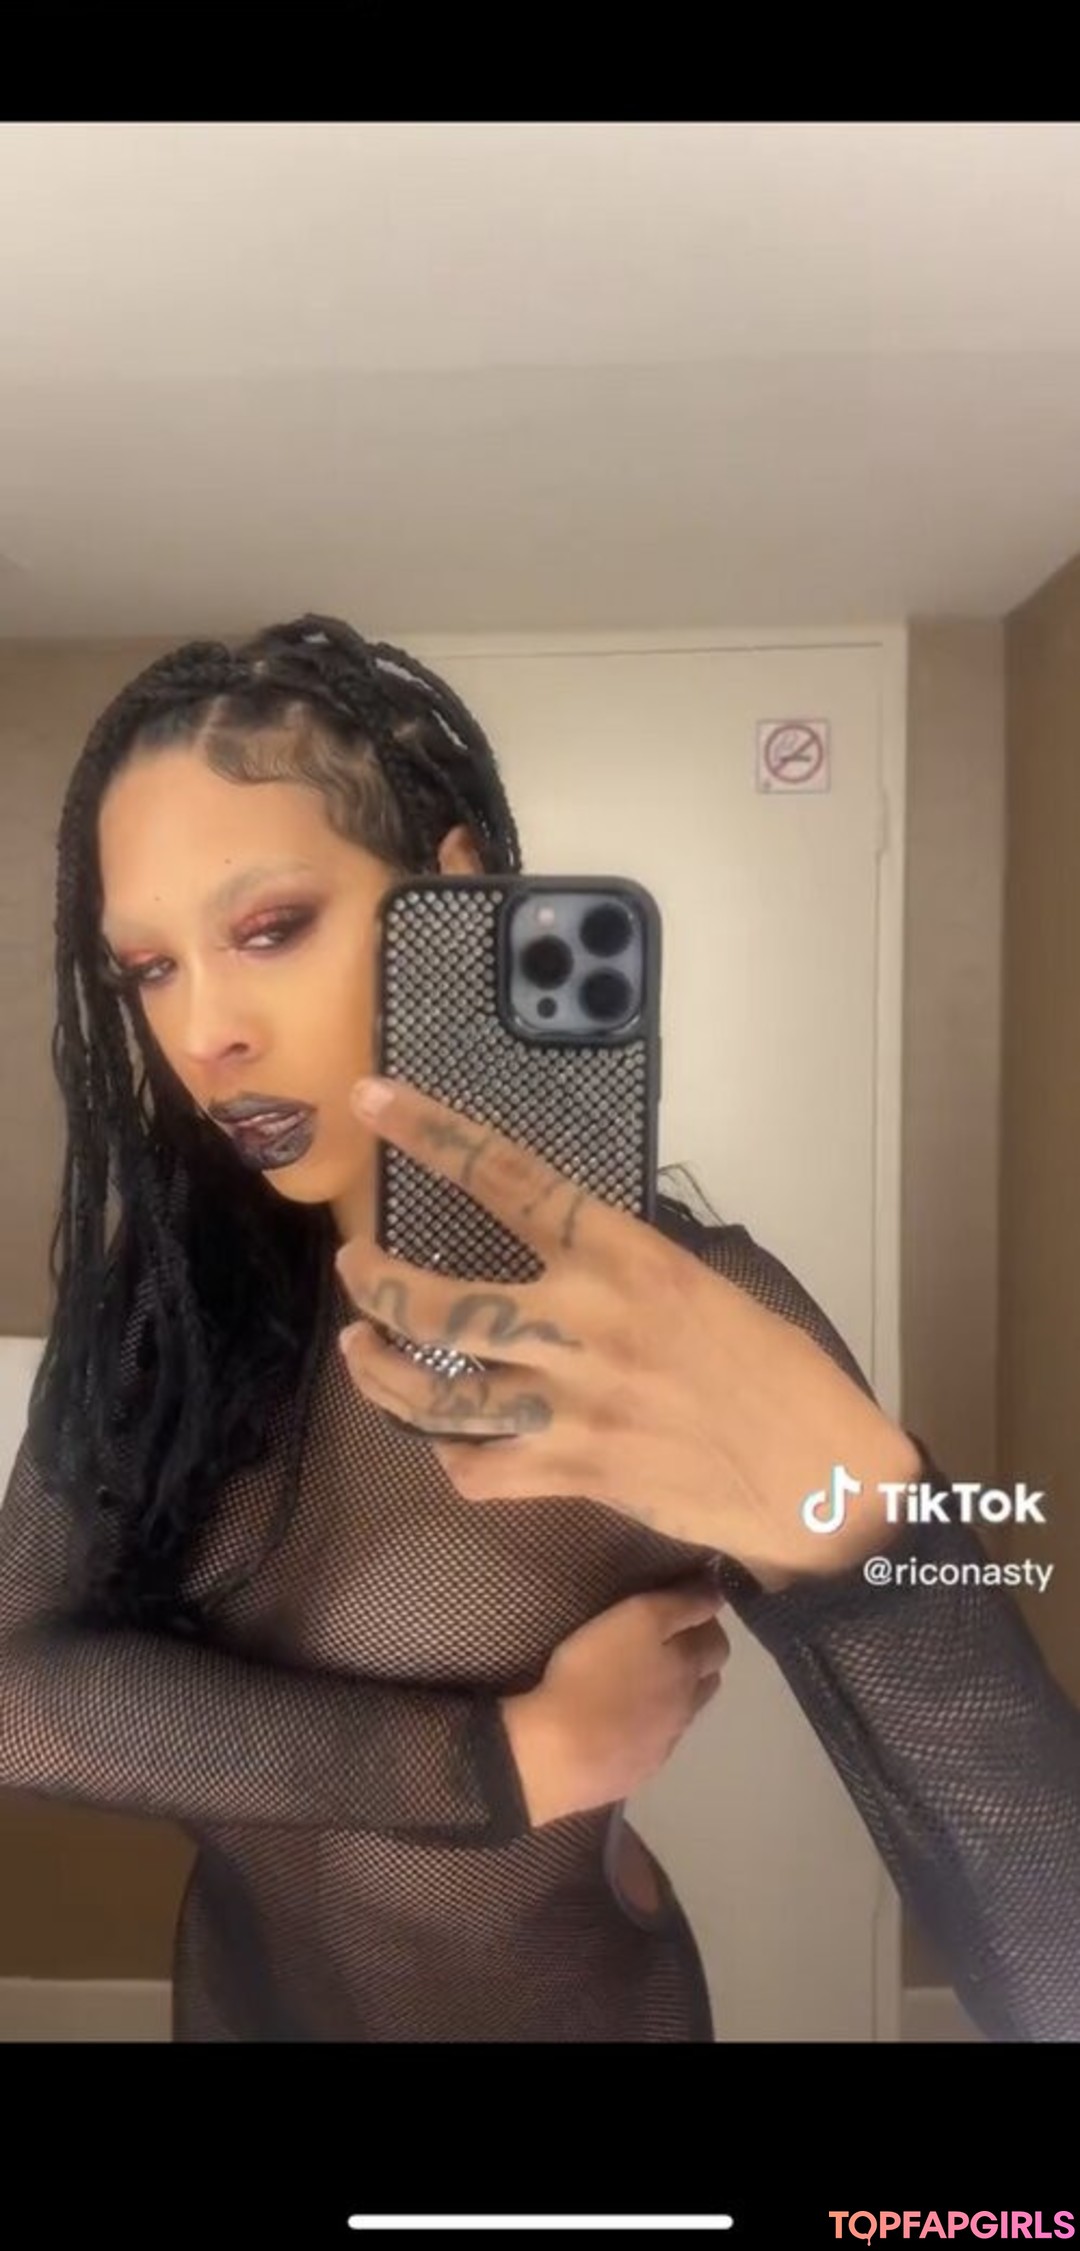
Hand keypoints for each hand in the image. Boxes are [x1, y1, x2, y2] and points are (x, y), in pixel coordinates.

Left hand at [337, 1075, 920, 1587]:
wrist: (821, 1475)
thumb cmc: (778, 1372)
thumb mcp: (705, 1286)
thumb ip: (624, 1267)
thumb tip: (564, 1253)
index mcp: (626, 1257)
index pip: (508, 1178)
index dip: (431, 1134)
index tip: (374, 1101)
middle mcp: (587, 1325)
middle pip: (438, 1302)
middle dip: (374, 1281)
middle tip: (354, 1264)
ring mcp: (572, 1405)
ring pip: (435, 1392)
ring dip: (380, 1372)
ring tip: (361, 1349)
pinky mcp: (573, 1473)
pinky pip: (476, 1469)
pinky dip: (450, 1455)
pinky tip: (444, 1439)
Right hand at [500, 1577, 729, 1827]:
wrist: (559, 1753)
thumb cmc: (592, 1672)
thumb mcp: (636, 1618)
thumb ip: (680, 1605)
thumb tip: (717, 1593)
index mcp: (688, 1667)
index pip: (718, 1642)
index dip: (704, 1622)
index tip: (681, 1608)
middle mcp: (686, 1706)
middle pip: (708, 1679)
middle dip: (696, 1658)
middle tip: (661, 1643)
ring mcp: (664, 1743)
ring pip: (683, 1712)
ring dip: (673, 1695)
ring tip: (638, 1683)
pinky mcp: (638, 1769)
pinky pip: (654, 1742)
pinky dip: (646, 1727)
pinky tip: (619, 1722)